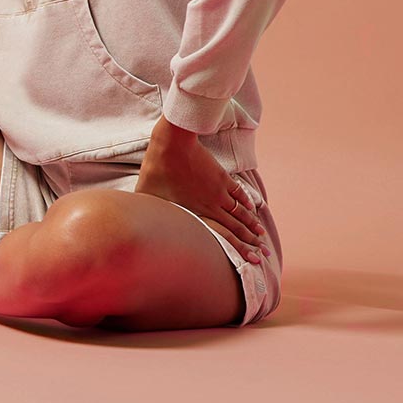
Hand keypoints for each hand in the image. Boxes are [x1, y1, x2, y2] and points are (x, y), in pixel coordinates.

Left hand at [137, 118, 266, 262]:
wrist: (172, 144)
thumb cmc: (156, 169)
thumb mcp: (148, 195)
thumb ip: (150, 211)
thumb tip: (140, 220)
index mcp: (196, 212)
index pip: (223, 236)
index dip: (239, 248)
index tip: (252, 259)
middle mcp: (213, 205)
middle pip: (237, 226)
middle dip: (251, 241)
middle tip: (263, 252)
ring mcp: (219, 190)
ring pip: (241, 211)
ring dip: (252, 224)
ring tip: (261, 234)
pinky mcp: (221, 176)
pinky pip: (238, 193)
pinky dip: (247, 202)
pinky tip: (252, 208)